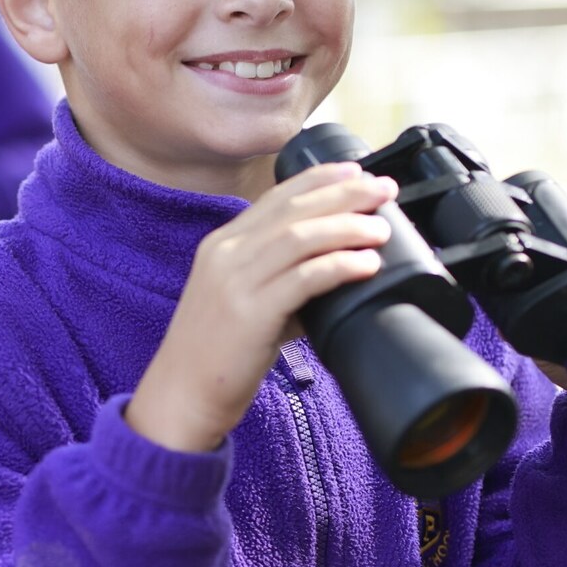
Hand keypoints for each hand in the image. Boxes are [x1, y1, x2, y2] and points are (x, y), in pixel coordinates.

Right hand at [128, 163, 397, 454]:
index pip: (277, 198)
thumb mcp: (243, 301)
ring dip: (347, 227)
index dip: (320, 180)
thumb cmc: (217, 353)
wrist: (182, 393)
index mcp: (222, 245)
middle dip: (344, 194)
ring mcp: (234, 281)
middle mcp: (225, 254)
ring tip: (381, 228)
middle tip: (384, 189)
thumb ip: (281, 281)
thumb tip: (334, 271)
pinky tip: (364, 264)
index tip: (356, 172)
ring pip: (299, 237)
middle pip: (293, 210)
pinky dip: (338, 265)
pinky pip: (303, 278)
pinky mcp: (250, 313)